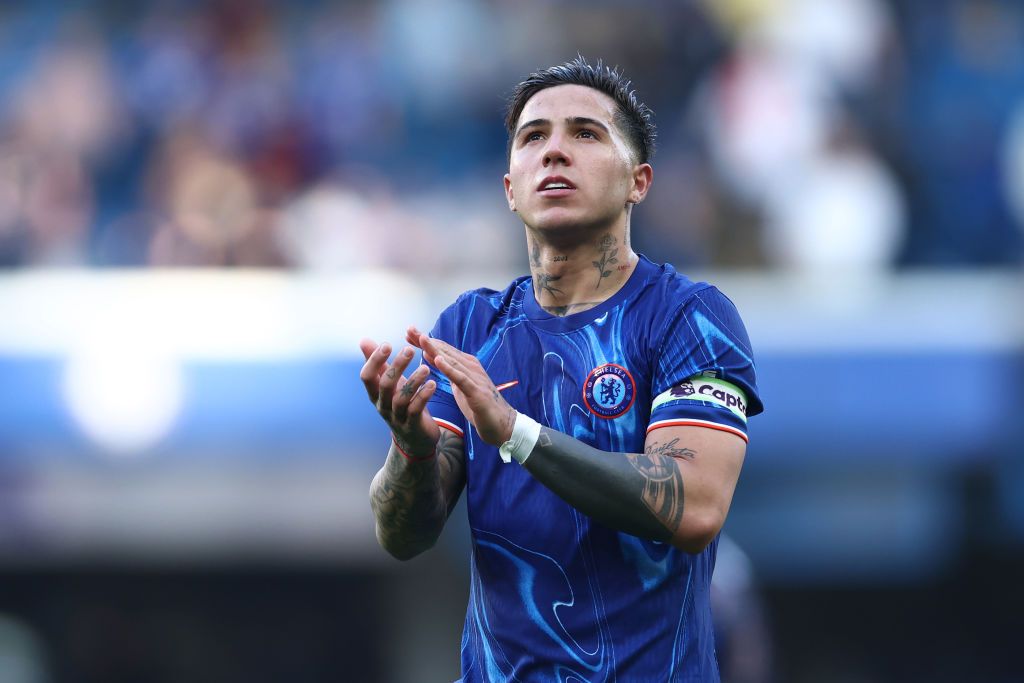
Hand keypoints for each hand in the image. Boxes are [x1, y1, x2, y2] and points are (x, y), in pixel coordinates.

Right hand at [359, 338, 439, 457]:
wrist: (414, 438)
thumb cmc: (401, 405)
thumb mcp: (389, 384)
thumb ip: (379, 364)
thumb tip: (364, 341)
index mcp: (375, 394)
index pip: (367, 376)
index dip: (374, 361)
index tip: (387, 344)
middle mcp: (382, 405)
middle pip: (385, 385)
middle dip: (396, 366)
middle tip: (410, 350)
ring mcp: (396, 417)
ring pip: (401, 399)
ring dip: (414, 381)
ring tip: (426, 368)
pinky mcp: (412, 425)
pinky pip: (416, 410)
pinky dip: (423, 396)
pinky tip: (433, 384)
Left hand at [406, 326, 515, 445]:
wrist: (502, 425)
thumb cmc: (480, 406)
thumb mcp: (460, 387)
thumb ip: (449, 372)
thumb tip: (434, 357)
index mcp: (466, 365)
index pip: (442, 349)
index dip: (425, 341)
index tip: (409, 332)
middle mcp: (471, 367)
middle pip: (445, 351)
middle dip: (426, 341)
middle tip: (409, 329)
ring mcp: (475, 378)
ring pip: (452, 361)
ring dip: (435, 349)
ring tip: (421, 338)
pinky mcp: (476, 392)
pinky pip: (460, 378)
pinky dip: (449, 368)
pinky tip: (437, 360)